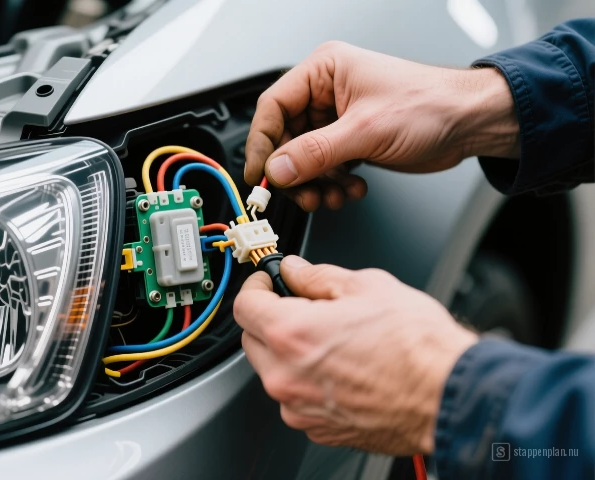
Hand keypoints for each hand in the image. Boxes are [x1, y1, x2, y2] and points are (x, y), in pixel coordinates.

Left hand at [233, 256, 477, 454]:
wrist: (449, 397)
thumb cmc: (418, 347)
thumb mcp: (368, 286)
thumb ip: (319, 277)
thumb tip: (297, 271)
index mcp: (291, 334)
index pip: (244, 305)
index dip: (256, 286)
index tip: (268, 280)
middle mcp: (286, 376)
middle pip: (253, 339)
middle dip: (270, 319)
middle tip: (301, 305)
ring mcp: (299, 408)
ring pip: (274, 371)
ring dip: (289, 352)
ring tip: (332, 339)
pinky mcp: (318, 429)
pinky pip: (296, 398)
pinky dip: (308, 381)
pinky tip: (342, 367)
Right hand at [244, 41, 518, 210]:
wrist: (470, 123)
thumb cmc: (432, 104)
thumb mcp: (366, 130)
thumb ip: (316, 152)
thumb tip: (278, 168)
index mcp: (324, 71)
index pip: (273, 107)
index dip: (261, 143)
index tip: (258, 175)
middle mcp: (326, 93)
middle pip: (285, 138)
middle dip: (294, 172)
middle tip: (301, 193)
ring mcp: (337, 118)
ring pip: (303, 158)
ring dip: (315, 183)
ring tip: (332, 194)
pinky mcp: (349, 140)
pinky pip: (324, 168)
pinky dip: (332, 184)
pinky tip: (350, 188)